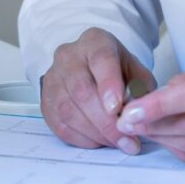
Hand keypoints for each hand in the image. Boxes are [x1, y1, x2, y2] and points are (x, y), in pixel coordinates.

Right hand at [41, 27, 156, 152]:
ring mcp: (53, 78)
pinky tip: (98, 141)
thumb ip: (140, 88)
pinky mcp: (45, 100)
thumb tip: (139, 114)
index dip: (108, 84)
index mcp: (95, 41)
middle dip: (105, 120)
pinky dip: (81, 138)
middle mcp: (69, 56)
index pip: (100, 59)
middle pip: (82, 89)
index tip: (117, 108)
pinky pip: (59, 125)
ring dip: (94, 133)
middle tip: (124, 138)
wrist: (90, 66)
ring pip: (68, 110)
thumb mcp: (135, 70)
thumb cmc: (116, 69)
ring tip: (115, 142)